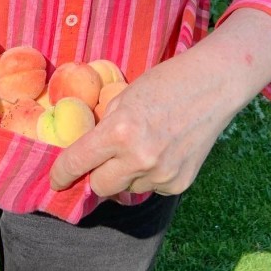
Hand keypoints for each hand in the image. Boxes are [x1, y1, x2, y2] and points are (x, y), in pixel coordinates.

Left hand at [48, 8, 270, 199]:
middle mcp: (139, 158)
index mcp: (120, 131)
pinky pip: (152, 187)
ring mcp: (161, 175)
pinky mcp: (179, 183)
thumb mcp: (125, 96)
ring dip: (127, 174)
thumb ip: (104, 127)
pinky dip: (151, 175)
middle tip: (103, 159)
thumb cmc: (165, 82)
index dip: (61, 174)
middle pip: (99, 187)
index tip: (56, 180)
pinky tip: (164, 151)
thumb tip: (86, 155)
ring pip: (127, 189)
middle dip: (96, 175)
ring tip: (145, 145)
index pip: (77, 164)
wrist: (214, 85)